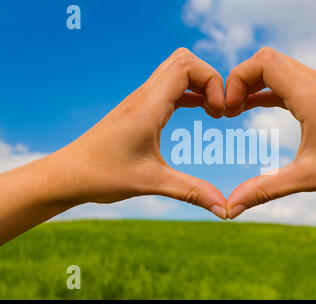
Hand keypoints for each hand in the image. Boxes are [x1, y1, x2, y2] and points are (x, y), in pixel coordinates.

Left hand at [58, 48, 226, 216]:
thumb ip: (192, 192)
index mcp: (148, 107)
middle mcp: (144, 96)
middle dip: (210, 79)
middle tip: (219, 110)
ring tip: (213, 112)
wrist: (69, 174)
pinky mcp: (139, 109)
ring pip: (176, 70)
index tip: (219, 113)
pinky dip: (190, 93)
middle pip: (184, 60)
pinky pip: (170, 87)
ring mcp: (140, 100)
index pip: (186, 66)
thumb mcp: (152, 183)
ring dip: (200, 85)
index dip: (211, 81)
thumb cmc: (103, 176)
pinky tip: (199, 111)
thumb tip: (224, 209)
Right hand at [224, 47, 315, 240]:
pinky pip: (289, 82)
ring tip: (236, 109)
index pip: (264, 63)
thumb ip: (263, 190)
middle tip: (228, 110)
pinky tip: (255, 106)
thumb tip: (229, 208)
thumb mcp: (306, 179)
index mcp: (312, 96)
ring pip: (278, 68)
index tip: (228, 109)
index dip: (237, 79)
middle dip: (241, 79)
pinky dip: (268, 90)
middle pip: (267, 60)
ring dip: (254, 83)